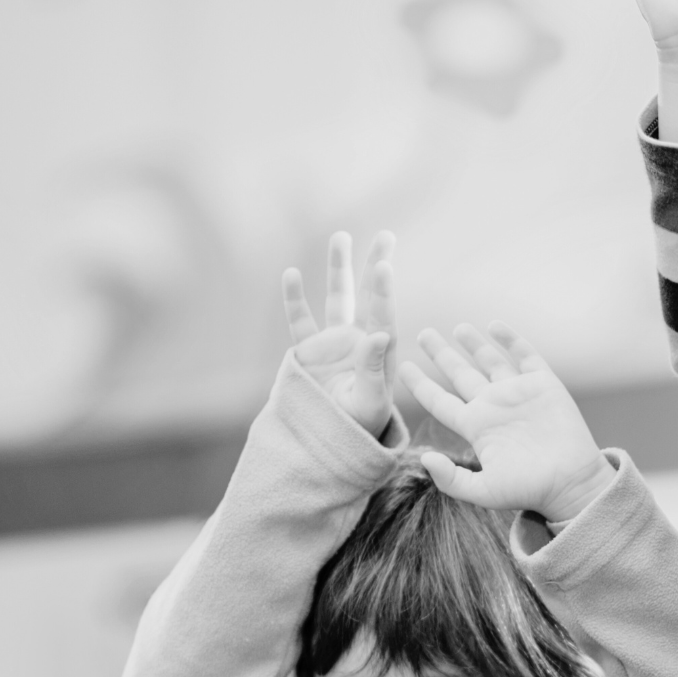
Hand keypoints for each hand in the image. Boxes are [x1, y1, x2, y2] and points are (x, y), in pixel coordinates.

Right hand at [283, 230, 396, 437]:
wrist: (330, 441)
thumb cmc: (360, 427)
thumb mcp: (370, 403)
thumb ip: (373, 370)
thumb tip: (379, 334)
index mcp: (381, 353)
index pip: (383, 315)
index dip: (383, 291)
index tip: (383, 265)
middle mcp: (360, 341)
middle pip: (368, 296)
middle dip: (375, 265)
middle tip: (387, 235)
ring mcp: (334, 342)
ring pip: (337, 299)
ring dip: (339, 269)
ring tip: (340, 237)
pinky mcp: (310, 350)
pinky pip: (301, 321)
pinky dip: (295, 299)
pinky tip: (290, 273)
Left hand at [397, 323, 611, 523]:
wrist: (571, 483)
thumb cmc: (528, 490)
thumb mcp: (484, 491)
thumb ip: (451, 480)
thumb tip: (425, 458)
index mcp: (476, 428)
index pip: (440, 402)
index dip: (420, 385)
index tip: (401, 368)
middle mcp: (492, 407)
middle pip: (459, 374)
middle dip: (441, 354)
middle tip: (423, 334)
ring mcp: (517, 393)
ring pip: (489, 360)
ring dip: (474, 343)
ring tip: (458, 327)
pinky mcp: (543, 384)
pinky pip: (524, 354)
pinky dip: (510, 339)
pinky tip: (495, 326)